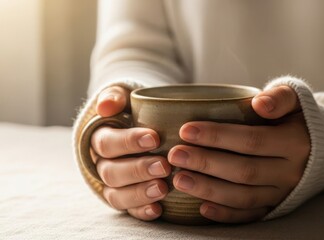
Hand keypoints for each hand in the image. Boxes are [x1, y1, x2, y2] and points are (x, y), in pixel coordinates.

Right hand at [90, 86, 170, 220]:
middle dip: (138, 170)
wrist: (141, 124)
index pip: (107, 143)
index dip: (128, 142)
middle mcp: (102, 164)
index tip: (154, 138)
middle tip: (164, 166)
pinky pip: (129, 210)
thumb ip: (115, 96)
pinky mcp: (126, 198)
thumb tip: (106, 107)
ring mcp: (113, 184)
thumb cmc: (133, 110)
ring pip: (117, 195)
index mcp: (100, 139)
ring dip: (139, 193)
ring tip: (163, 188)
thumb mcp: (123, 96)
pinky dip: (142, 211)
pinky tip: (158, 209)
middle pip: (111, 172)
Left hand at [168, 85, 309, 222]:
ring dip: (209, 190)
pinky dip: (226, 214)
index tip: (186, 130)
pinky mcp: (277, 206)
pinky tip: (202, 208)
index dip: (217, 137)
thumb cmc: (298, 117)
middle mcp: (291, 172)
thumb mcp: (296, 98)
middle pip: (244, 171)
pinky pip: (251, 215)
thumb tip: (259, 103)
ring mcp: (284, 193)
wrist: (323, 147)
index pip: (252, 140)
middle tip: (175, 155)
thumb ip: (280, 96)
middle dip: (206, 164)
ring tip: (180, 180)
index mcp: (296, 143)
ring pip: (244, 197)